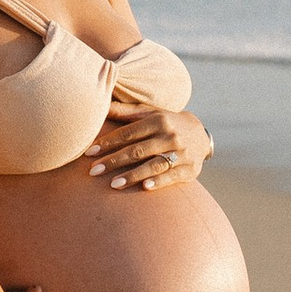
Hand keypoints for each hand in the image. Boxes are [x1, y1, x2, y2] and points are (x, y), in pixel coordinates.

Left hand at [88, 98, 209, 192]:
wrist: (201, 135)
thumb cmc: (167, 123)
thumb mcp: (150, 113)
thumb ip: (126, 112)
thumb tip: (101, 104)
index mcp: (158, 120)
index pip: (129, 132)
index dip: (108, 142)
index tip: (89, 152)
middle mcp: (170, 135)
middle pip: (137, 150)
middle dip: (113, 161)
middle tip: (93, 171)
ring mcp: (181, 153)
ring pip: (153, 165)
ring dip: (132, 175)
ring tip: (113, 184)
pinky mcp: (190, 169)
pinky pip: (172, 176)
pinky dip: (159, 181)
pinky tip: (144, 187)